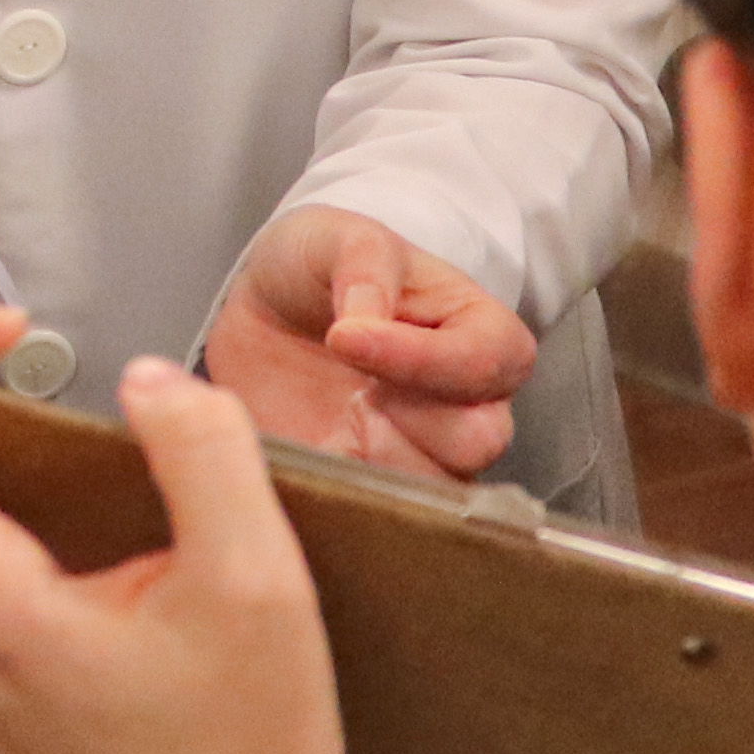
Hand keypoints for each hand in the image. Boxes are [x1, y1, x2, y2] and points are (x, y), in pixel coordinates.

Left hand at [205, 205, 534, 481]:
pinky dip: (344, 493)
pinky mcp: (376, 488)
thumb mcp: (337, 236)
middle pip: (479, 441)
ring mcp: (423, 454)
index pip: (488, 361)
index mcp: (479, 332)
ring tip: (329, 418)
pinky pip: (383, 516)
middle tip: (348, 391)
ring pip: (437, 490)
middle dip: (407, 419)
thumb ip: (362, 264)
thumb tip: (362, 321)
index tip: (344, 338)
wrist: (265, 314)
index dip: (421, 359)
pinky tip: (311, 454)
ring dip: (375, 460)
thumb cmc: (320, 265)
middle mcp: (468, 404)